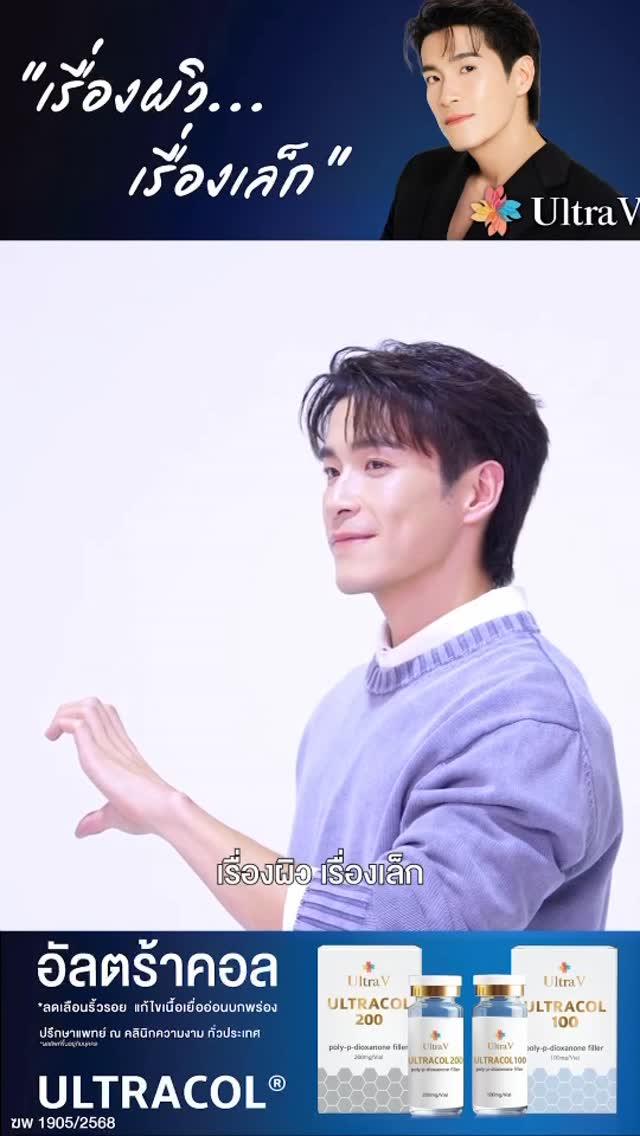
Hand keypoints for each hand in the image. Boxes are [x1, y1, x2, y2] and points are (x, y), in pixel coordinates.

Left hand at [45, 697, 177, 838]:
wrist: (164, 810)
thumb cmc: (149, 813)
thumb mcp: (115, 814)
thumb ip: (97, 819)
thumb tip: (81, 830)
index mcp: (123, 751)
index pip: (106, 716)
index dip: (86, 717)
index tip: (70, 732)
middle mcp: (116, 743)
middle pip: (94, 705)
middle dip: (69, 710)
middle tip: (56, 731)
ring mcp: (108, 746)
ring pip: (86, 707)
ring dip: (64, 713)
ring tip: (52, 732)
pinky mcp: (98, 754)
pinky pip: (78, 724)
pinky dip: (62, 724)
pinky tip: (53, 737)